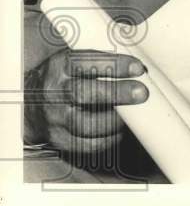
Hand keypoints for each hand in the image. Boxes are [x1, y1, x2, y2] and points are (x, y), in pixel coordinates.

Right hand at [25, 49, 148, 154]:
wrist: (32, 104)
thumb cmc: (65, 78)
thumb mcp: (75, 61)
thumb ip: (101, 61)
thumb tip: (140, 68)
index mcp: (59, 66)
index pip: (85, 62)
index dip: (114, 65)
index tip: (138, 68)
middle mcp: (53, 92)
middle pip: (84, 93)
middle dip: (117, 93)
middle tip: (142, 93)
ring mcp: (54, 117)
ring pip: (85, 123)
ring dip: (114, 120)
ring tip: (132, 115)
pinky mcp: (58, 138)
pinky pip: (86, 144)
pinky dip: (107, 139)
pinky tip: (119, 131)